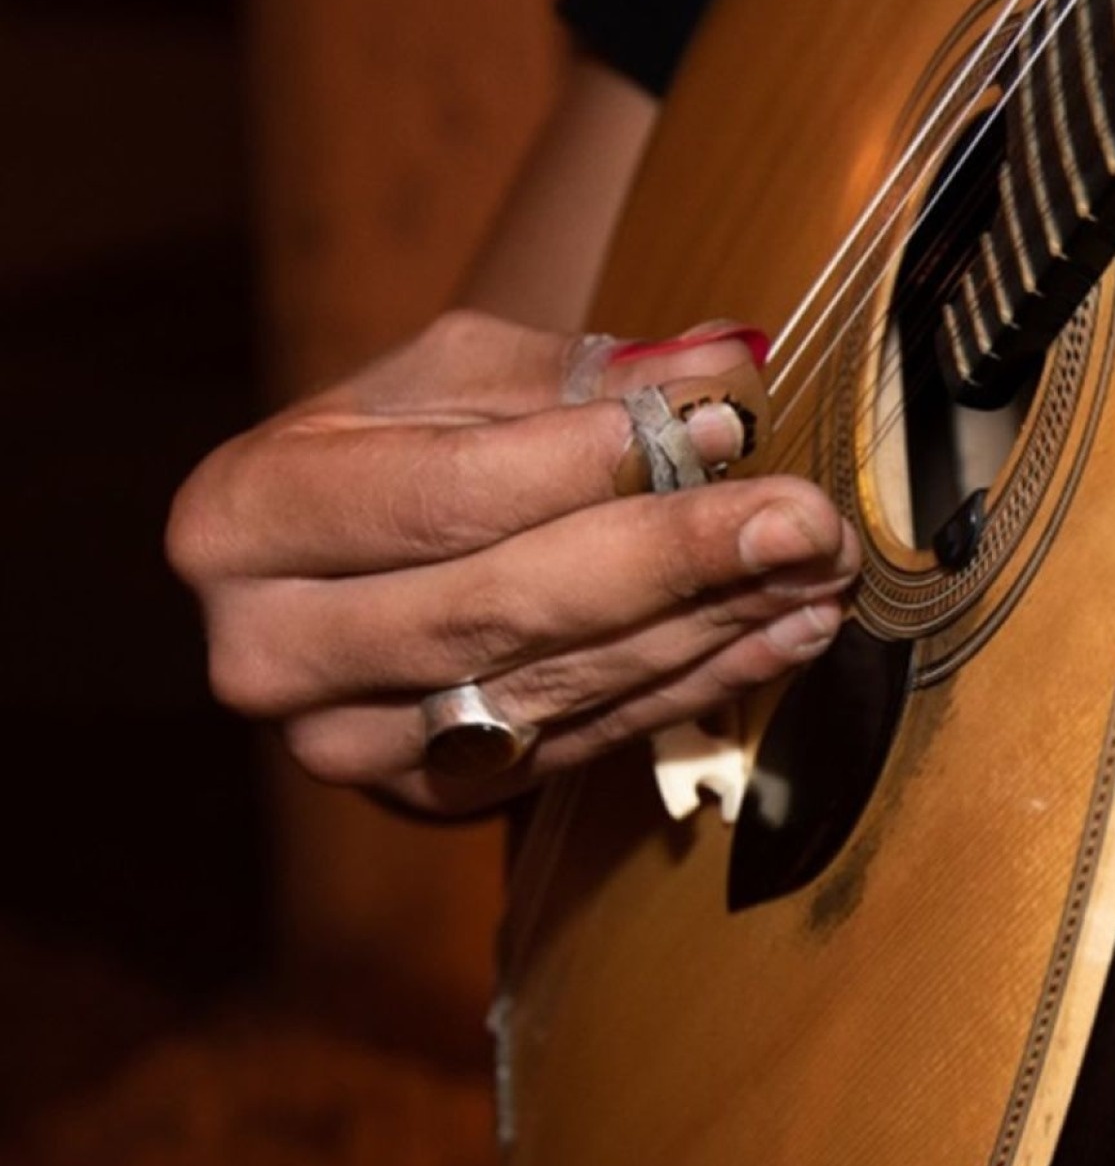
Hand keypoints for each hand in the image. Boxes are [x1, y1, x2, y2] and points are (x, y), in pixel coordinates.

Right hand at [167, 309, 859, 812]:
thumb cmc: (401, 444)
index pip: (449, 496)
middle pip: (503, 606)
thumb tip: (720, 370)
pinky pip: (588, 740)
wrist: (344, 563)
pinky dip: (700, 684)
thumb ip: (583, 377)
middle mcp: (272, 650)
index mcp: (246, 516)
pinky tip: (787, 633)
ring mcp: (347, 745)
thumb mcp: (458, 377)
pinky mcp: (436, 795)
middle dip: (675, 559)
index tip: (726, 430)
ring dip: (711, 628)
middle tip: (803, 519)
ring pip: (557, 683)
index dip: (596, 466)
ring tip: (818, 571)